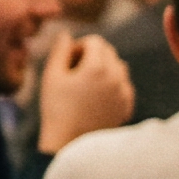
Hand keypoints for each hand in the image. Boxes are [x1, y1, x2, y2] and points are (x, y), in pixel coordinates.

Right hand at [36, 33, 132, 152]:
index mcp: (97, 66)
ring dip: (104, 70)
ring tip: (85, 87)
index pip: (94, 41)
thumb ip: (60, 50)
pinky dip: (112, 86)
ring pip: (118, 68)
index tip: (67, 62)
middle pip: (108, 52)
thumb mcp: (52, 76)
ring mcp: (124, 92)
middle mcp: (116, 76)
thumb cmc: (57, 109)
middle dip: (91, 56)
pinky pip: (123, 85)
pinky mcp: (127, 106)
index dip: (78, 47)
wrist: (69, 145)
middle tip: (73, 75)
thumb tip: (66, 34)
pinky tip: (95, 99)